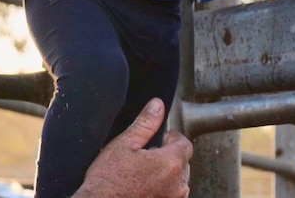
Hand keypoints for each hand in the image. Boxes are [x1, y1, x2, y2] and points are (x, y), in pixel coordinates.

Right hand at [75, 98, 192, 197]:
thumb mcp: (123, 144)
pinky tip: (143, 185)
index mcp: (169, 163)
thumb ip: (144, 124)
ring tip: (143, 172)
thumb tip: (157, 106)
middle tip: (147, 154)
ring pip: (178, 180)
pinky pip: (172, 194)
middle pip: (183, 162)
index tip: (161, 137)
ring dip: (167, 173)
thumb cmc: (109, 180)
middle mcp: (178, 184)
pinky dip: (162, 187)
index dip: (172, 137)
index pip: (185, 143)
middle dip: (169, 155)